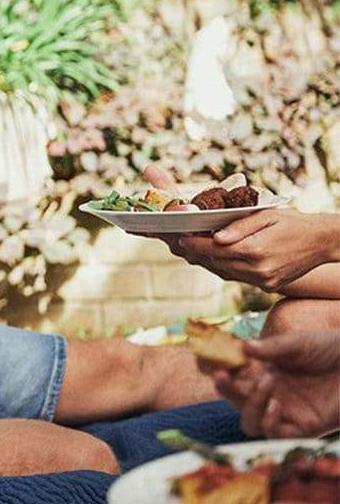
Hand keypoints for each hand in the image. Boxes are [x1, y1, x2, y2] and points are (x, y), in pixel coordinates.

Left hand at [173, 209, 335, 291]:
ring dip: (208, 261)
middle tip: (181, 242)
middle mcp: (258, 270)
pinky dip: (224, 268)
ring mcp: (263, 281)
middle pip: (216, 263)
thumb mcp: (268, 216)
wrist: (323, 242)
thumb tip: (215, 238)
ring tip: (194, 250)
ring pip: (225, 273)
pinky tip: (216, 259)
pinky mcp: (268, 287)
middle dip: (197, 252)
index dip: (195, 244)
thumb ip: (240, 227)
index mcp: (256, 250)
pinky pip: (237, 278)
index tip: (180, 238)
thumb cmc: (294, 222)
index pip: (215, 249)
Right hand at [211, 331, 339, 436]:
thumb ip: (274, 347)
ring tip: (265, 386)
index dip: (217, 371)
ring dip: (249, 406)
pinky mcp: (302, 428)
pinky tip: (276, 405)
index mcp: (263, 371)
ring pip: (249, 422)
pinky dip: (268, 422)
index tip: (208, 362)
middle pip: (235, 400)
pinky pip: (274, 434)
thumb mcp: (301, 343)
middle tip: (222, 377)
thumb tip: (244, 348)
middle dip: (225, 390)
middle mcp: (268, 394)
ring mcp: (284, 412)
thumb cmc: (332, 349)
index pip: (232, 375)